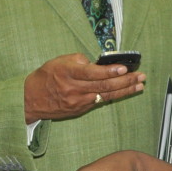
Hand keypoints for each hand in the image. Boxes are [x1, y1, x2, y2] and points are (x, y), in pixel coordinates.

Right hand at [24, 53, 144, 122]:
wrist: (31, 99)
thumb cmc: (46, 77)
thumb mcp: (58, 61)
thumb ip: (79, 61)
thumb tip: (96, 64)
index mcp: (68, 73)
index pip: (92, 73)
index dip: (110, 71)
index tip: (124, 67)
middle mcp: (74, 89)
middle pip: (104, 86)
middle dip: (125, 81)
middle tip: (140, 76)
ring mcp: (78, 102)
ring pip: (105, 96)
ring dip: (125, 90)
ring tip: (139, 85)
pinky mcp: (80, 110)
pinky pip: (99, 101)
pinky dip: (113, 96)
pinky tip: (125, 91)